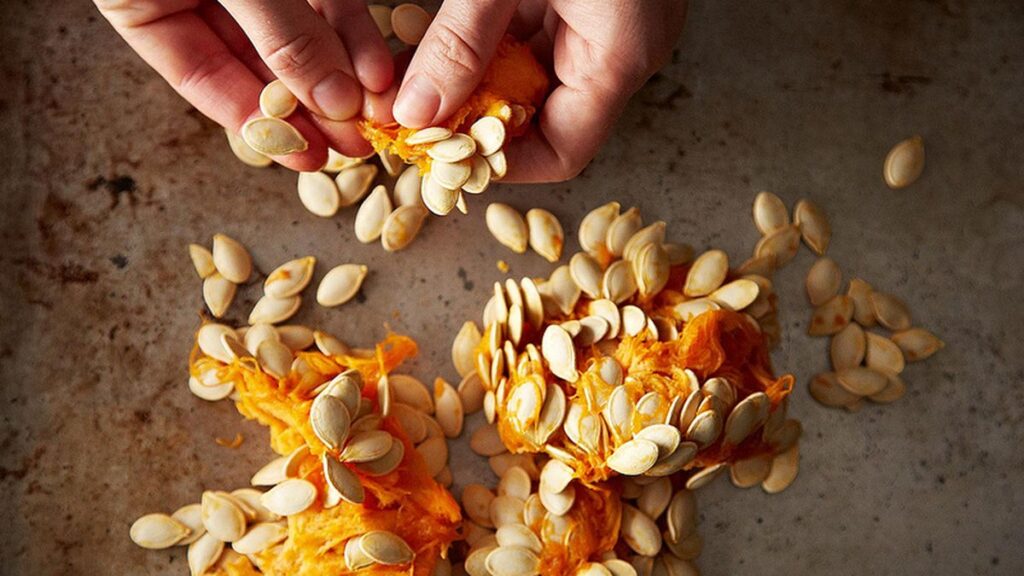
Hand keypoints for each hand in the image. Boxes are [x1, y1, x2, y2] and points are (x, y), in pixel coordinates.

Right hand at [94, 0, 395, 170]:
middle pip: (254, 64)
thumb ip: (278, 34)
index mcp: (142, 1)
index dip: (256, 121)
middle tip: (354, 144)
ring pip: (294, 32)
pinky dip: (350, 28)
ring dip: (338, 71)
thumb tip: (331, 102)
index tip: (306, 158)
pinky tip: (378, 64)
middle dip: (309, 104)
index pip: (199, 77)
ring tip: (375, 110)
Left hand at [391, 0, 687, 181]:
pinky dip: (489, 45)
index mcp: (620, 55)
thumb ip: (461, 41)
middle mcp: (621, 50)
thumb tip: (414, 110)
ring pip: (534, 79)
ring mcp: (607, 24)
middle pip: (544, 118)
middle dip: (476, 121)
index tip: (436, 157)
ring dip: (476, 82)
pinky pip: (535, 39)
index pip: (563, 151)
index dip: (499, 166)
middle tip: (412, 115)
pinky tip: (444, 38)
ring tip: (417, 77)